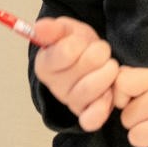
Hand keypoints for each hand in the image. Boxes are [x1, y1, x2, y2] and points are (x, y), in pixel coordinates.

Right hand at [32, 16, 120, 131]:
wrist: (93, 61)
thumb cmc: (79, 46)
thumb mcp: (66, 30)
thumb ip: (53, 29)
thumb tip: (38, 27)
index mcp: (45, 65)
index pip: (66, 52)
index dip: (79, 42)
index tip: (80, 40)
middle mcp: (55, 87)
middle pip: (85, 68)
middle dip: (99, 53)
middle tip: (100, 50)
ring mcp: (71, 102)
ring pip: (93, 89)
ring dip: (108, 72)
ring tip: (109, 66)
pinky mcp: (86, 115)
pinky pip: (92, 119)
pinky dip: (103, 105)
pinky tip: (109, 92)